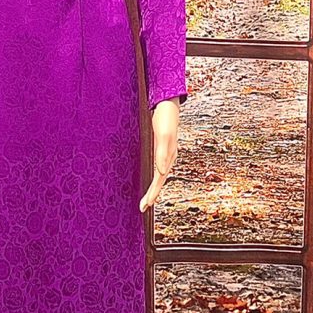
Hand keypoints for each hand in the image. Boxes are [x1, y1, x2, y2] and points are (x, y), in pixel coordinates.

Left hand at [139, 96, 180, 212]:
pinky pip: (156, 167)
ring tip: (147, 200)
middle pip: (159, 181)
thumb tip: (161, 172)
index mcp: (168, 156)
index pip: (159, 180)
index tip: (146, 205)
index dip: (153, 193)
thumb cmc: (165, 117)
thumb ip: (162, 153)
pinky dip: (153, 177)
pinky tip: (150, 179)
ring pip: (159, 176)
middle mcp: (167, 157)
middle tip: (143, 208)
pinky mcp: (160, 148)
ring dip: (153, 188)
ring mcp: (165, 153)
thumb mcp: (162, 135)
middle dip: (152, 195)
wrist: (167, 104)